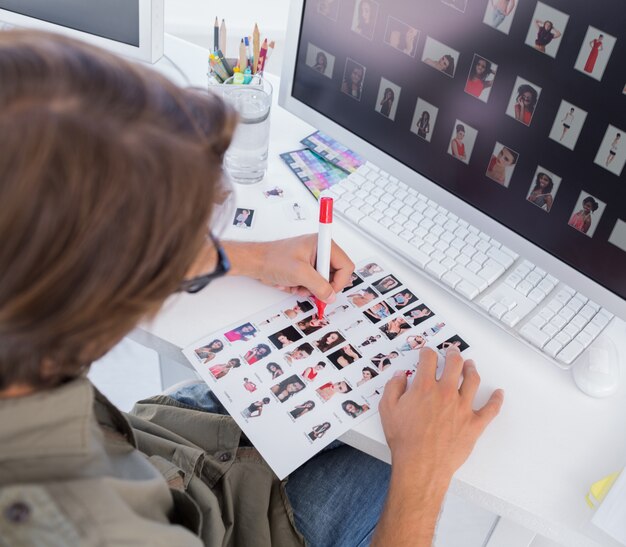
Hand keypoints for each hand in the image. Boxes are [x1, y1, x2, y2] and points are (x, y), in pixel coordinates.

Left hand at [223, 235, 353, 302]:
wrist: (255, 262)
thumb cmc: (273, 259)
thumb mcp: (300, 273)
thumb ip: (319, 285)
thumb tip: (330, 295)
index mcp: (321, 244)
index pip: (345, 265)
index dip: (339, 281)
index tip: (329, 291)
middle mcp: (319, 251)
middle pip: (335, 275)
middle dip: (321, 286)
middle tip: (310, 289)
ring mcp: (312, 261)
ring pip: (323, 282)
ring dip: (311, 289)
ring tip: (297, 285)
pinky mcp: (305, 269)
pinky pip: (313, 284)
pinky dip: (303, 288)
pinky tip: (292, 284)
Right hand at [380, 346, 502, 484]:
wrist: (421, 465)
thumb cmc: (404, 440)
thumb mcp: (387, 410)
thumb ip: (393, 388)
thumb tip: (399, 376)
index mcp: (424, 387)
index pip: (428, 360)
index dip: (427, 353)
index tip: (427, 353)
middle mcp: (446, 393)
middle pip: (454, 364)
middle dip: (453, 354)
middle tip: (452, 352)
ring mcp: (463, 407)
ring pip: (473, 380)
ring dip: (471, 369)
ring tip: (470, 365)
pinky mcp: (474, 424)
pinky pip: (491, 409)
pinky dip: (497, 400)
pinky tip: (499, 394)